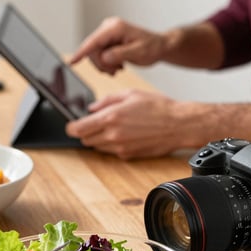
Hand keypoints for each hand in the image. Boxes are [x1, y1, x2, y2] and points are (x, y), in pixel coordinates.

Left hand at [65, 89, 187, 158]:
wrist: (179, 125)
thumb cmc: (159, 107)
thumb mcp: (131, 94)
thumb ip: (107, 101)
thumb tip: (92, 108)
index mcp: (111, 117)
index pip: (78, 129)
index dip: (71, 127)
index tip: (73, 125)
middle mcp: (113, 135)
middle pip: (85, 140)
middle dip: (86, 132)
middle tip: (96, 123)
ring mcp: (121, 148)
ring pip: (98, 148)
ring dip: (99, 139)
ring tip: (115, 127)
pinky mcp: (129, 156)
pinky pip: (112, 152)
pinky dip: (113, 145)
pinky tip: (126, 134)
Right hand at [70, 18, 166, 74]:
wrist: (160, 46)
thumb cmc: (152, 47)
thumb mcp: (138, 53)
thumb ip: (120, 55)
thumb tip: (104, 57)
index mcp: (115, 27)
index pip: (94, 41)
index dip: (82, 52)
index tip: (72, 62)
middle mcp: (109, 27)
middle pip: (93, 50)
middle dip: (102, 64)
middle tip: (115, 72)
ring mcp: (108, 34)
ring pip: (96, 54)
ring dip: (105, 65)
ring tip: (118, 69)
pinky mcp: (108, 40)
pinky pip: (100, 54)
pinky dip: (107, 63)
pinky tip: (118, 66)